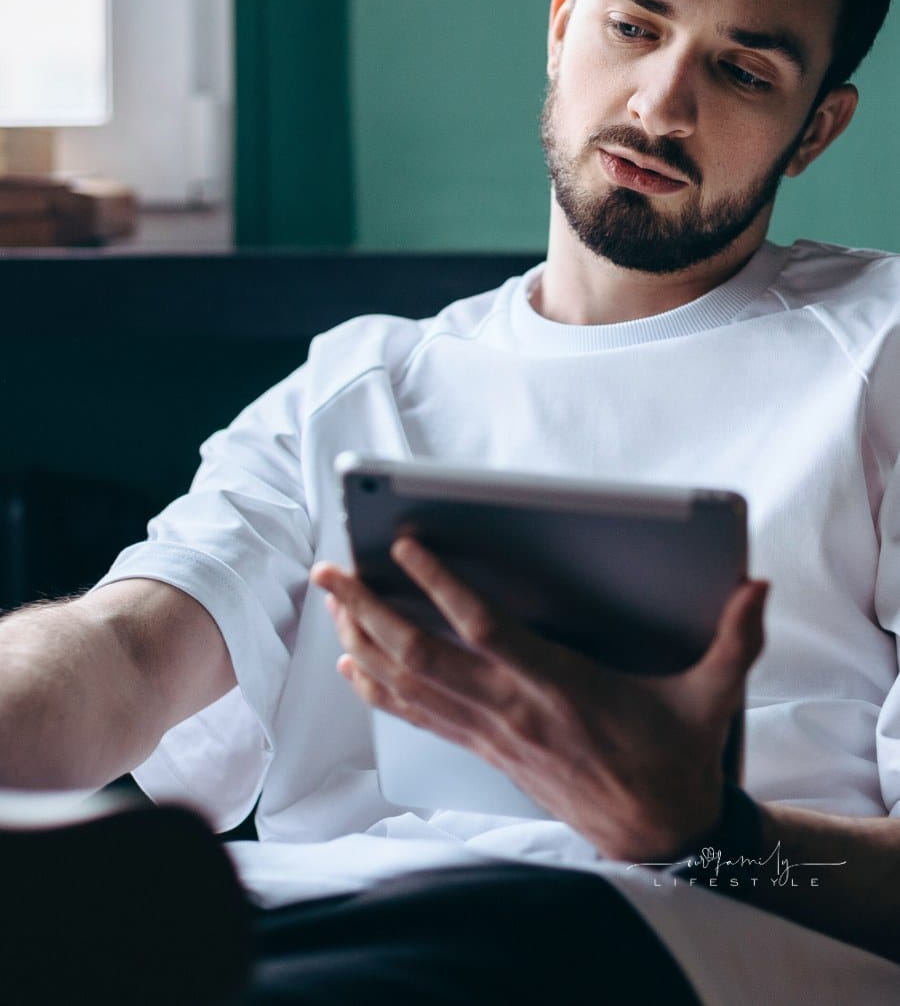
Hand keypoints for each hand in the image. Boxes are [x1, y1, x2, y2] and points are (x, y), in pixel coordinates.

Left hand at [310, 541, 767, 862]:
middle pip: (421, 654)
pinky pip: (416, 716)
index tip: (406, 544)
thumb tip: (756, 588)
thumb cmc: (674, 758)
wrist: (657, 836)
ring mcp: (491, 732)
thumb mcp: (712, 698)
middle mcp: (513, 708)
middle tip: (331, 568)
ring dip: (362, 639)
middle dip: (369, 608)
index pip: (485, 629)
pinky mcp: (484, 749)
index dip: (441, 585)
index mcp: (560, 686)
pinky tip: (353, 662)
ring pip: (408, 684)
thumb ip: (734, 642)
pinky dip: (377, 687)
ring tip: (331, 599)